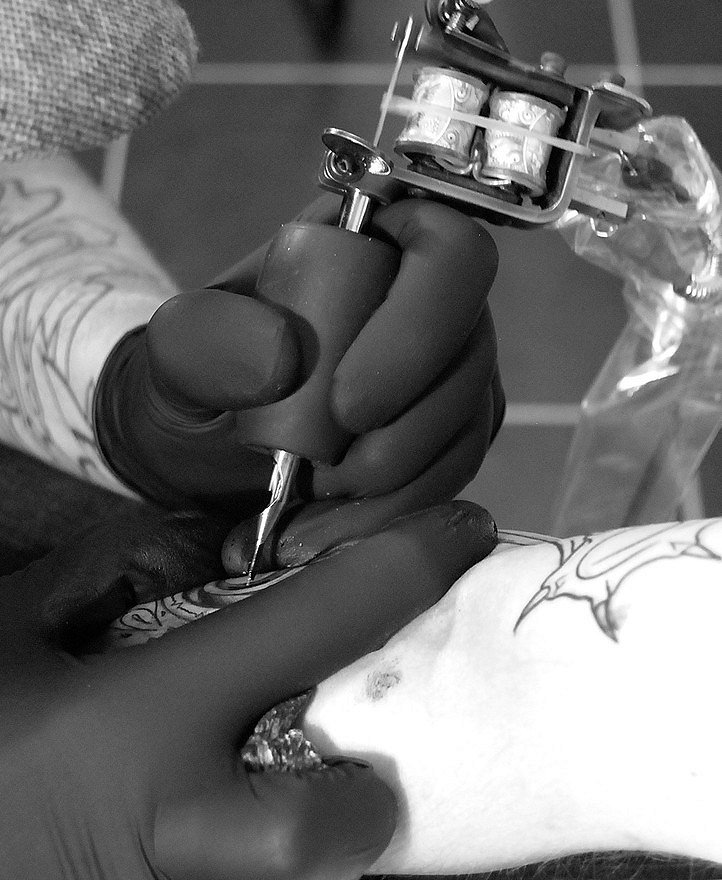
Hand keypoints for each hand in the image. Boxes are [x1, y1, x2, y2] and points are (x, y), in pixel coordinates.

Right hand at [0, 499, 496, 879]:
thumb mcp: (14, 625)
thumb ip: (120, 566)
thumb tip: (218, 552)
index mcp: (139, 725)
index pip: (316, 622)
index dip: (407, 564)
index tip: (460, 531)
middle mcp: (168, 832)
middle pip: (328, 834)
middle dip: (367, 796)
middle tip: (362, 756)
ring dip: (314, 834)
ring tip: (294, 783)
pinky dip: (262, 859)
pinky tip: (240, 809)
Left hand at [94, 195, 502, 564]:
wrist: (205, 440)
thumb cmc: (199, 378)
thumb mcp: (179, 354)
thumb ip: (206, 342)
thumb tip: (280, 356)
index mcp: (374, 237)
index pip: (447, 253)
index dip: (417, 328)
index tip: (347, 405)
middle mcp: (429, 294)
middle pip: (470, 350)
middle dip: (404, 430)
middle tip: (321, 476)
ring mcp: (450, 364)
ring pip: (470, 421)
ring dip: (398, 483)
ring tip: (311, 515)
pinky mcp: (452, 430)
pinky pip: (455, 474)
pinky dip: (397, 514)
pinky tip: (332, 534)